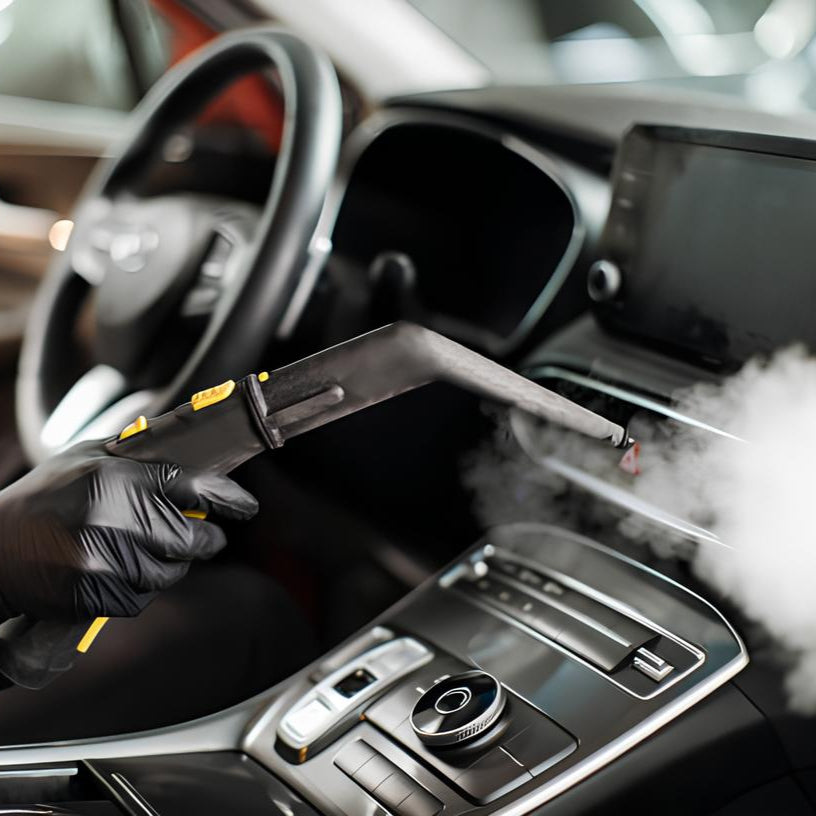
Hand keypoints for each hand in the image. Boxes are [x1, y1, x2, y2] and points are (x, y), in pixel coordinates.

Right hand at [0, 442, 256, 621]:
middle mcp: (113, 519)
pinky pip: (143, 597)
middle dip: (203, 539)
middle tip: (202, 535)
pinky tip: (114, 570)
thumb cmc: (44, 497)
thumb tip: (189, 445)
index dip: (228, 497)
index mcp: (115, 478)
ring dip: (169, 564)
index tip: (247, 507)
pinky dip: (140, 586)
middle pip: (192, 539)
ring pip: (171, 572)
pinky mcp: (95, 597)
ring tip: (141, 549)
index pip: (191, 485)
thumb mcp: (86, 458)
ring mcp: (104, 563)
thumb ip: (136, 453)